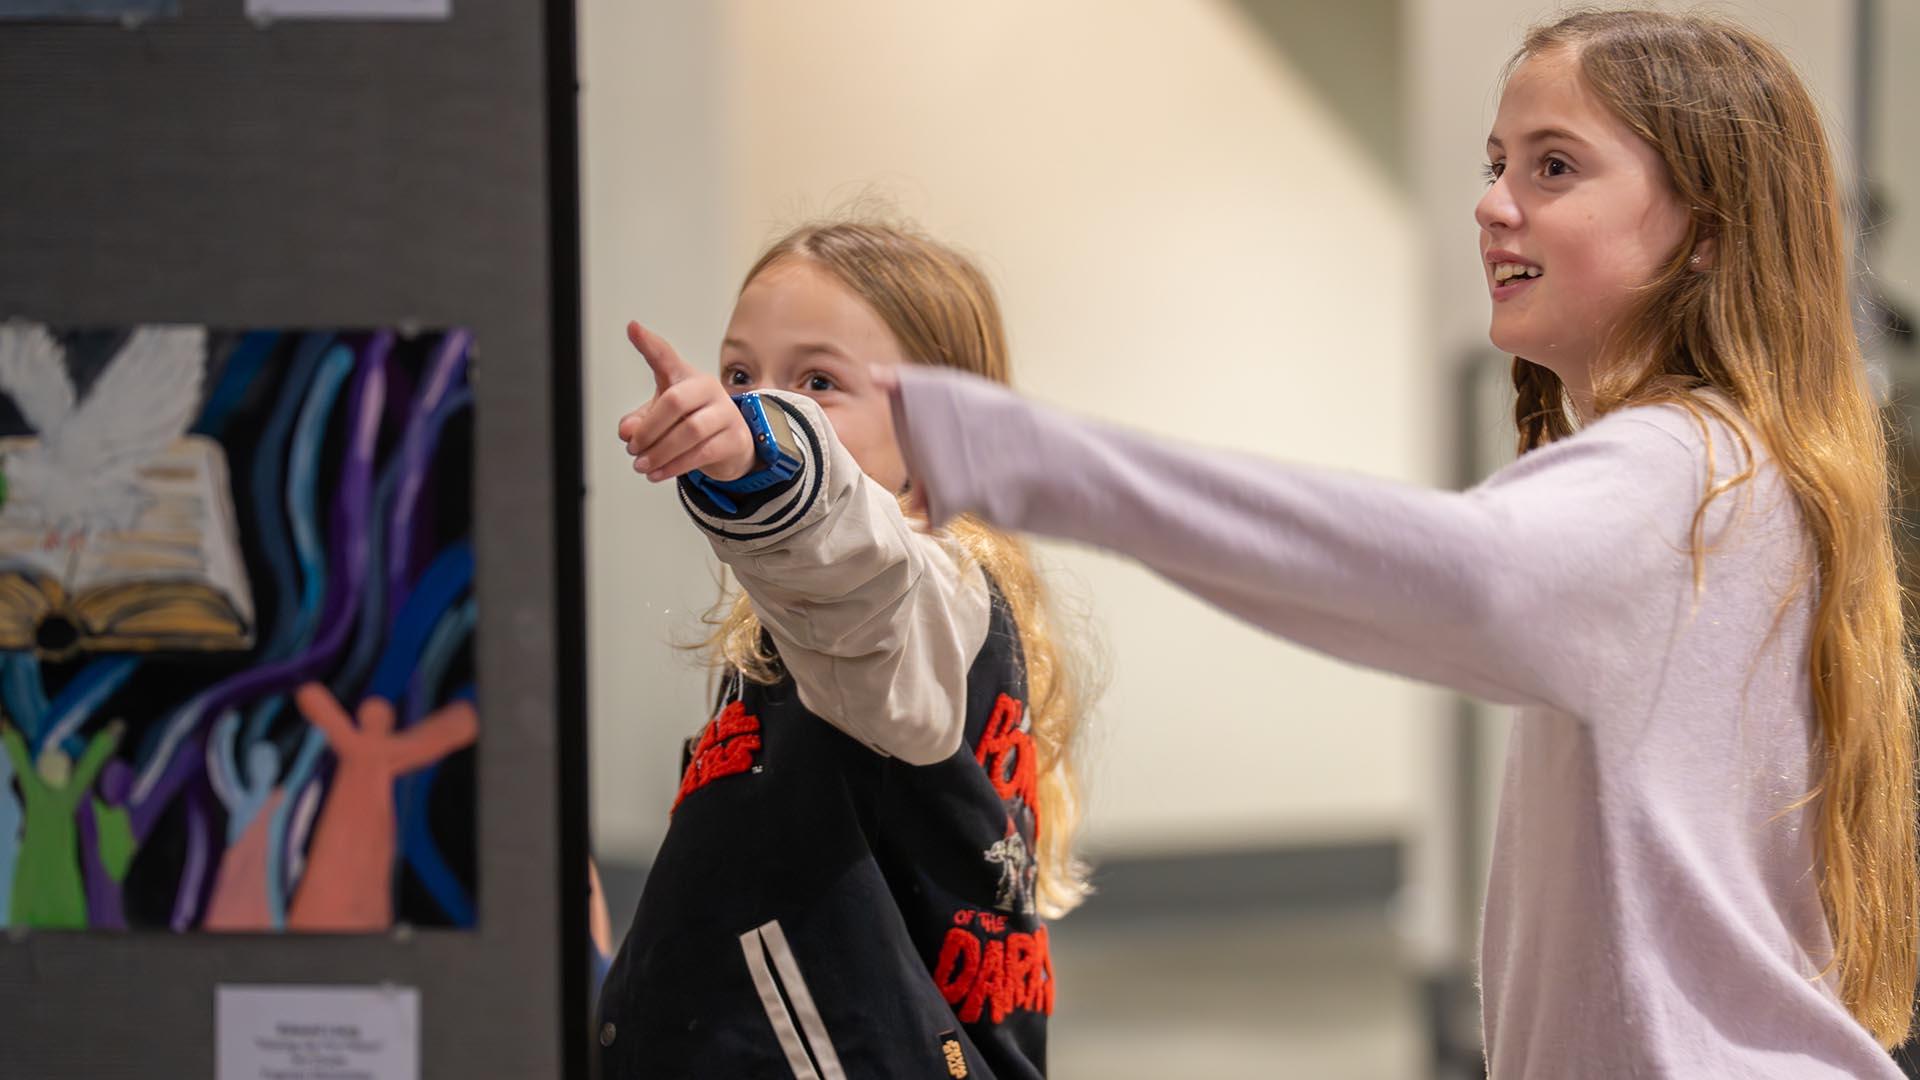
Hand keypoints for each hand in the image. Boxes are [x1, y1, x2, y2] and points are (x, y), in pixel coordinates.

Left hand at [616, 321, 756, 482]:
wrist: (731, 446)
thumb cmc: (693, 422)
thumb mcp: (661, 419)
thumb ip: (640, 422)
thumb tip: (628, 431)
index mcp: (685, 377)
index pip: (666, 357)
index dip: (648, 343)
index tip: (633, 329)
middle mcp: (708, 388)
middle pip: (675, 401)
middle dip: (649, 429)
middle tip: (633, 447)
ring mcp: (726, 413)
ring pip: (690, 431)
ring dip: (660, 452)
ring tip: (642, 464)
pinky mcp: (735, 438)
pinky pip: (703, 453)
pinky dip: (675, 466)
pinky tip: (658, 473)